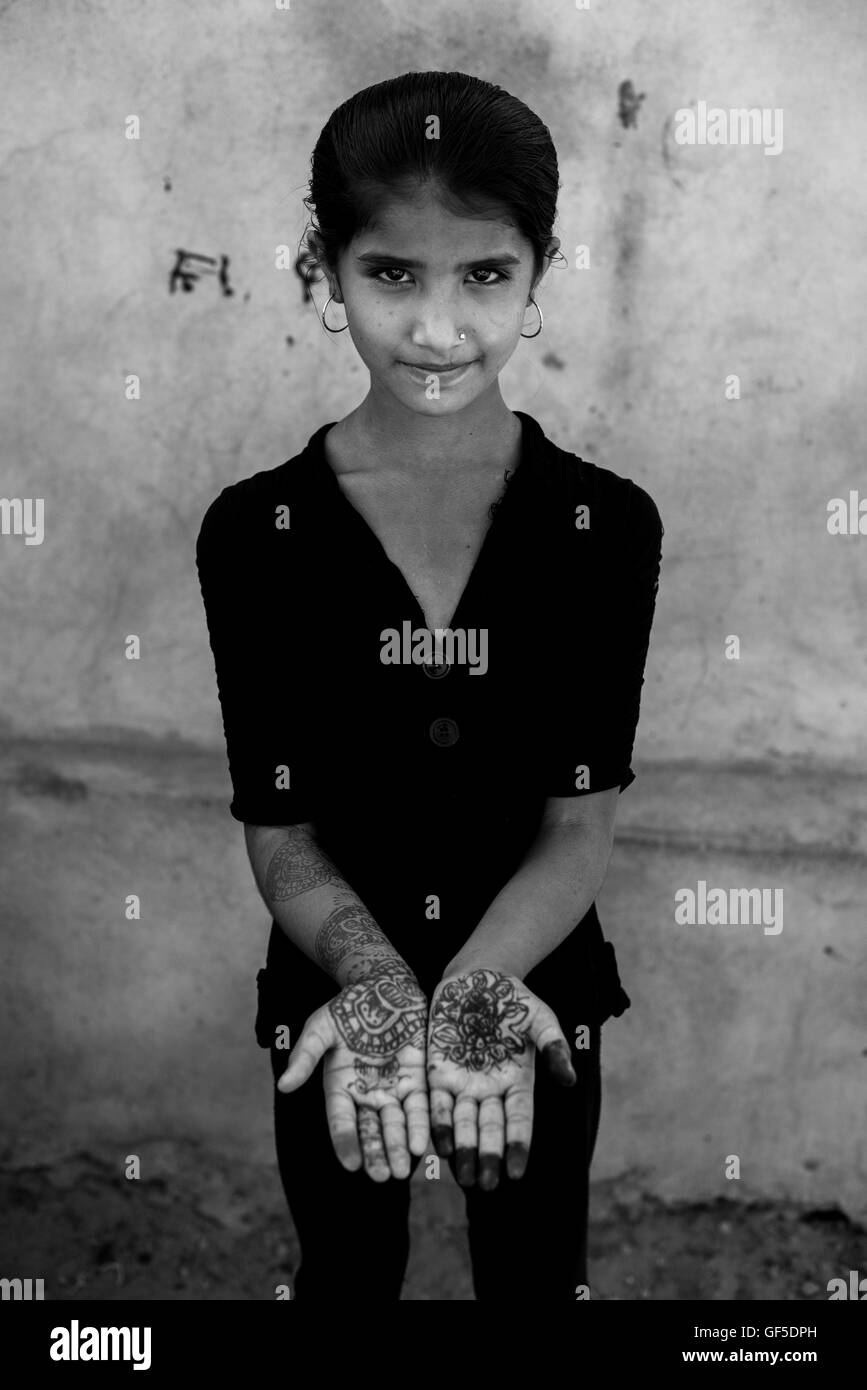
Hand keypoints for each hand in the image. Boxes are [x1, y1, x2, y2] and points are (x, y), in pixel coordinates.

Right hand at [276, 958, 429, 1181]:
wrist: (383, 985)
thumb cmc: (347, 1006)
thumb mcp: (321, 1027)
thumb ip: (306, 1056)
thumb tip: (284, 1085)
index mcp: (340, 1086)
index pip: (342, 1121)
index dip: (346, 1142)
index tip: (351, 1165)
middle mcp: (366, 1093)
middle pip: (371, 1131)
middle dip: (377, 1154)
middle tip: (383, 1177)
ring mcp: (392, 1087)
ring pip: (396, 1125)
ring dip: (400, 1148)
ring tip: (403, 1171)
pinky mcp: (417, 1078)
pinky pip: (419, 1106)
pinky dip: (420, 1125)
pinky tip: (424, 1144)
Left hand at [427, 967, 575, 1190]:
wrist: (477, 977)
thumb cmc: (514, 1000)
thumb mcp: (540, 1019)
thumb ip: (553, 1047)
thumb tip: (570, 1080)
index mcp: (517, 1082)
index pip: (518, 1121)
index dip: (517, 1146)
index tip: (515, 1172)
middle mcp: (490, 1089)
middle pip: (489, 1130)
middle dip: (487, 1157)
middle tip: (485, 1185)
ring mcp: (463, 1082)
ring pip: (462, 1124)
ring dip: (462, 1150)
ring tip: (463, 1177)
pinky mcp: (437, 1071)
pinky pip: (436, 1103)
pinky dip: (438, 1124)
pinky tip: (438, 1146)